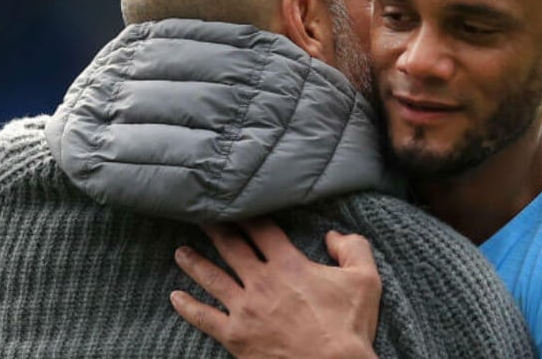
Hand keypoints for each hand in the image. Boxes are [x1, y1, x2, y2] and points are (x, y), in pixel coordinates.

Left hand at [170, 219, 380, 358]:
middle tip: (200, 217)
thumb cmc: (349, 328)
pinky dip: (188, 307)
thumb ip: (353, 248)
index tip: (234, 205)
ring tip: (181, 252)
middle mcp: (261, 282)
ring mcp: (245, 310)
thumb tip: (333, 235)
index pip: (261, 230)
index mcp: (289, 265)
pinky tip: (175, 297)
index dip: (246, 215)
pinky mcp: (236, 337)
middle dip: (214, 230)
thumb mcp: (365, 280)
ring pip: (212, 278)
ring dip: (194, 263)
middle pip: (231, 247)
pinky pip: (204, 318)